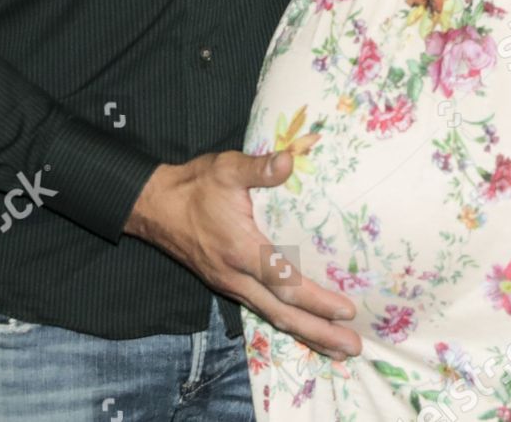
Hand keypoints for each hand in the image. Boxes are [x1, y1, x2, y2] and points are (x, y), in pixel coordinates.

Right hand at [125, 149, 361, 360]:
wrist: (157, 207)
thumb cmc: (196, 186)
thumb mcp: (226, 168)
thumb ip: (258, 168)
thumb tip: (289, 160)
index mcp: (242, 250)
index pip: (285, 282)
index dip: (317, 300)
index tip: (347, 310)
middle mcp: (237, 277)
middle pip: (283, 314)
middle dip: (319, 333)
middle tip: (353, 348)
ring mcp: (231, 286)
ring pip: (273, 318)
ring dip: (306, 334)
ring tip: (337, 349)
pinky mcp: (228, 285)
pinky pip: (262, 311)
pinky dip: (287, 323)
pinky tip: (303, 327)